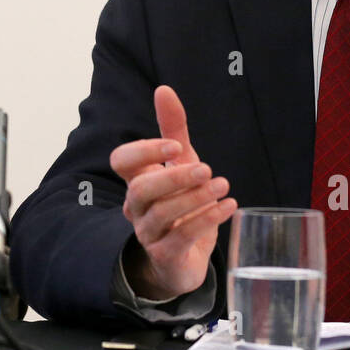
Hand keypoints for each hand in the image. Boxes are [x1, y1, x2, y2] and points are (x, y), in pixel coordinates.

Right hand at [110, 85, 236, 299]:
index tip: (175, 146)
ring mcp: (149, 233)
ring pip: (161, 214)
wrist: (183, 259)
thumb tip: (163, 90)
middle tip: (206, 169)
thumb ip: (173, 129)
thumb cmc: (180, 205)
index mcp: (137, 180)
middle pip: (140, 190)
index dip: (143, 151)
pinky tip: (228, 206)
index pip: (121, 161)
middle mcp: (137, 207)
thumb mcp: (181, 164)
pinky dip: (206, 220)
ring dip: (194, 198)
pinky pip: (181, 238)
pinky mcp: (166, 256)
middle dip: (174, 177)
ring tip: (222, 186)